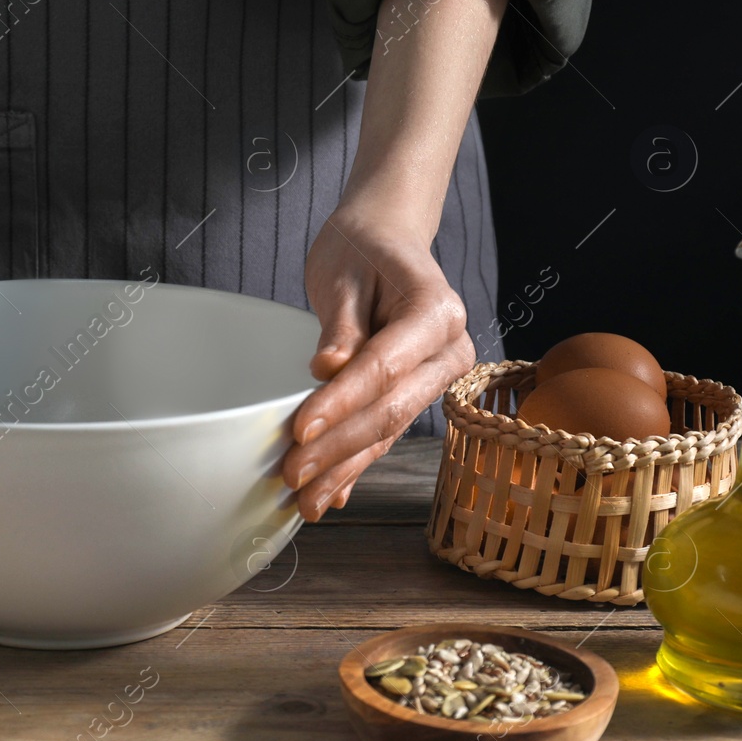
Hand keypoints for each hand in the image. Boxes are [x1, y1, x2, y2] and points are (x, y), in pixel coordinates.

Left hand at [284, 205, 473, 519]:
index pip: (384, 367)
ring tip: (304, 501)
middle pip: (390, 409)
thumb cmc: (362, 249)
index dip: (341, 402)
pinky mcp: (416, 393)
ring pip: (388, 432)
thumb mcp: (343, 274)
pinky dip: (354, 465)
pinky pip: (384, 433)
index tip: (299, 428)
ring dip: (344, 469)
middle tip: (292, 473)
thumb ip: (341, 325)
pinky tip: (330, 495)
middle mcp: (449, 350)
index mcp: (437, 311)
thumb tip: (328, 369)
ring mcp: (437, 377)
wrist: (385, 239)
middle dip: (338, 448)